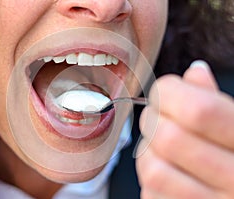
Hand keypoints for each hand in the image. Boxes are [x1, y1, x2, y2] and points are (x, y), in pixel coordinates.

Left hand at [136, 61, 233, 198]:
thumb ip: (216, 100)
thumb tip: (194, 72)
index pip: (197, 111)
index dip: (168, 93)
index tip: (166, 91)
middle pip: (168, 138)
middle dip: (152, 118)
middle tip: (159, 115)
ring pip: (153, 168)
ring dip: (148, 150)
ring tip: (160, 145)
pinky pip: (150, 191)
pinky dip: (150, 174)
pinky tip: (166, 168)